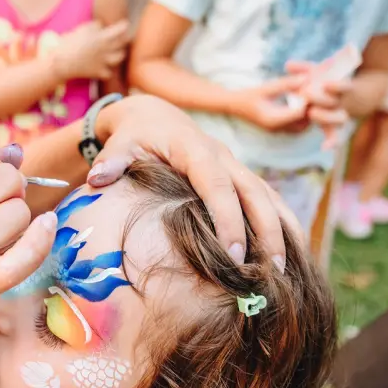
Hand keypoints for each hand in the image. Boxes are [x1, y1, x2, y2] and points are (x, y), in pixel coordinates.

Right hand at [53, 20, 130, 80]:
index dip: (124, 26)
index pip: (120, 29)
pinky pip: (109, 73)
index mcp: (101, 36)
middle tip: (123, 37)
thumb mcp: (81, 29)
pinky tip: (106, 68)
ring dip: (120, 54)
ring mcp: (103, 61)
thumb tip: (102, 26)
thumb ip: (94, 27)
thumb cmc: (69, 42)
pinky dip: (108, 71)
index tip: (125, 24)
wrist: (60, 61)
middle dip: (125, 39)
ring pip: (120, 57)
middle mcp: (105, 49)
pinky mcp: (98, 72)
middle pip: (123, 42)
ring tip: (117, 52)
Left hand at [86, 95, 303, 271]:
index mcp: (196, 149)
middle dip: (266, 232)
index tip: (233, 253)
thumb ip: (110, 160)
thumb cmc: (135, 135)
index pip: (218, 186)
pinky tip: (290, 254)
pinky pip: (268, 199)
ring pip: (268, 196)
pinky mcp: (241, 176)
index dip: (228, 219)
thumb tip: (98, 178)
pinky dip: (282, 223)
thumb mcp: (120, 143)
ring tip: (286, 270)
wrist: (153, 116)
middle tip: (271, 271)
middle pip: (254, 193)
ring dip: (281, 230)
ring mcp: (236, 166)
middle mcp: (224, 156)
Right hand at [229, 76, 308, 131]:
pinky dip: (300, 119)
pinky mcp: (277, 130)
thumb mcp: (265, 87)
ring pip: (301, 128)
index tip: (309, 89)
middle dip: (309, 110)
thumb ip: (285, 84)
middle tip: (311, 96)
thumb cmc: (247, 96)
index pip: (299, 112)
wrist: (233, 106)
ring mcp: (277, 131)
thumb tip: (306, 78)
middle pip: (303, 123)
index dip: (307, 101)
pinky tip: (298, 106)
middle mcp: (276, 129)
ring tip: (306, 101)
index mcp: (273, 119)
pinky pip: (295, 128)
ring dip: (306, 116)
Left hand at [285, 60, 352, 149]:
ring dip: (326, 118)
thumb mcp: (318, 71)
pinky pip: (334, 136)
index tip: (325, 84)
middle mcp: (342, 102)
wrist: (349, 95)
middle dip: (322, 99)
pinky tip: (325, 148)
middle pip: (336, 103)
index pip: (344, 86)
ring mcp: (339, 114)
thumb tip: (287, 65)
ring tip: (311, 113)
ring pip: (339, 120)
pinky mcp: (332, 126)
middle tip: (307, 95)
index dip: (336, 85)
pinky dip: (331, 141)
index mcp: (342, 87)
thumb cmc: (328, 80)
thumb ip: (303, 68)